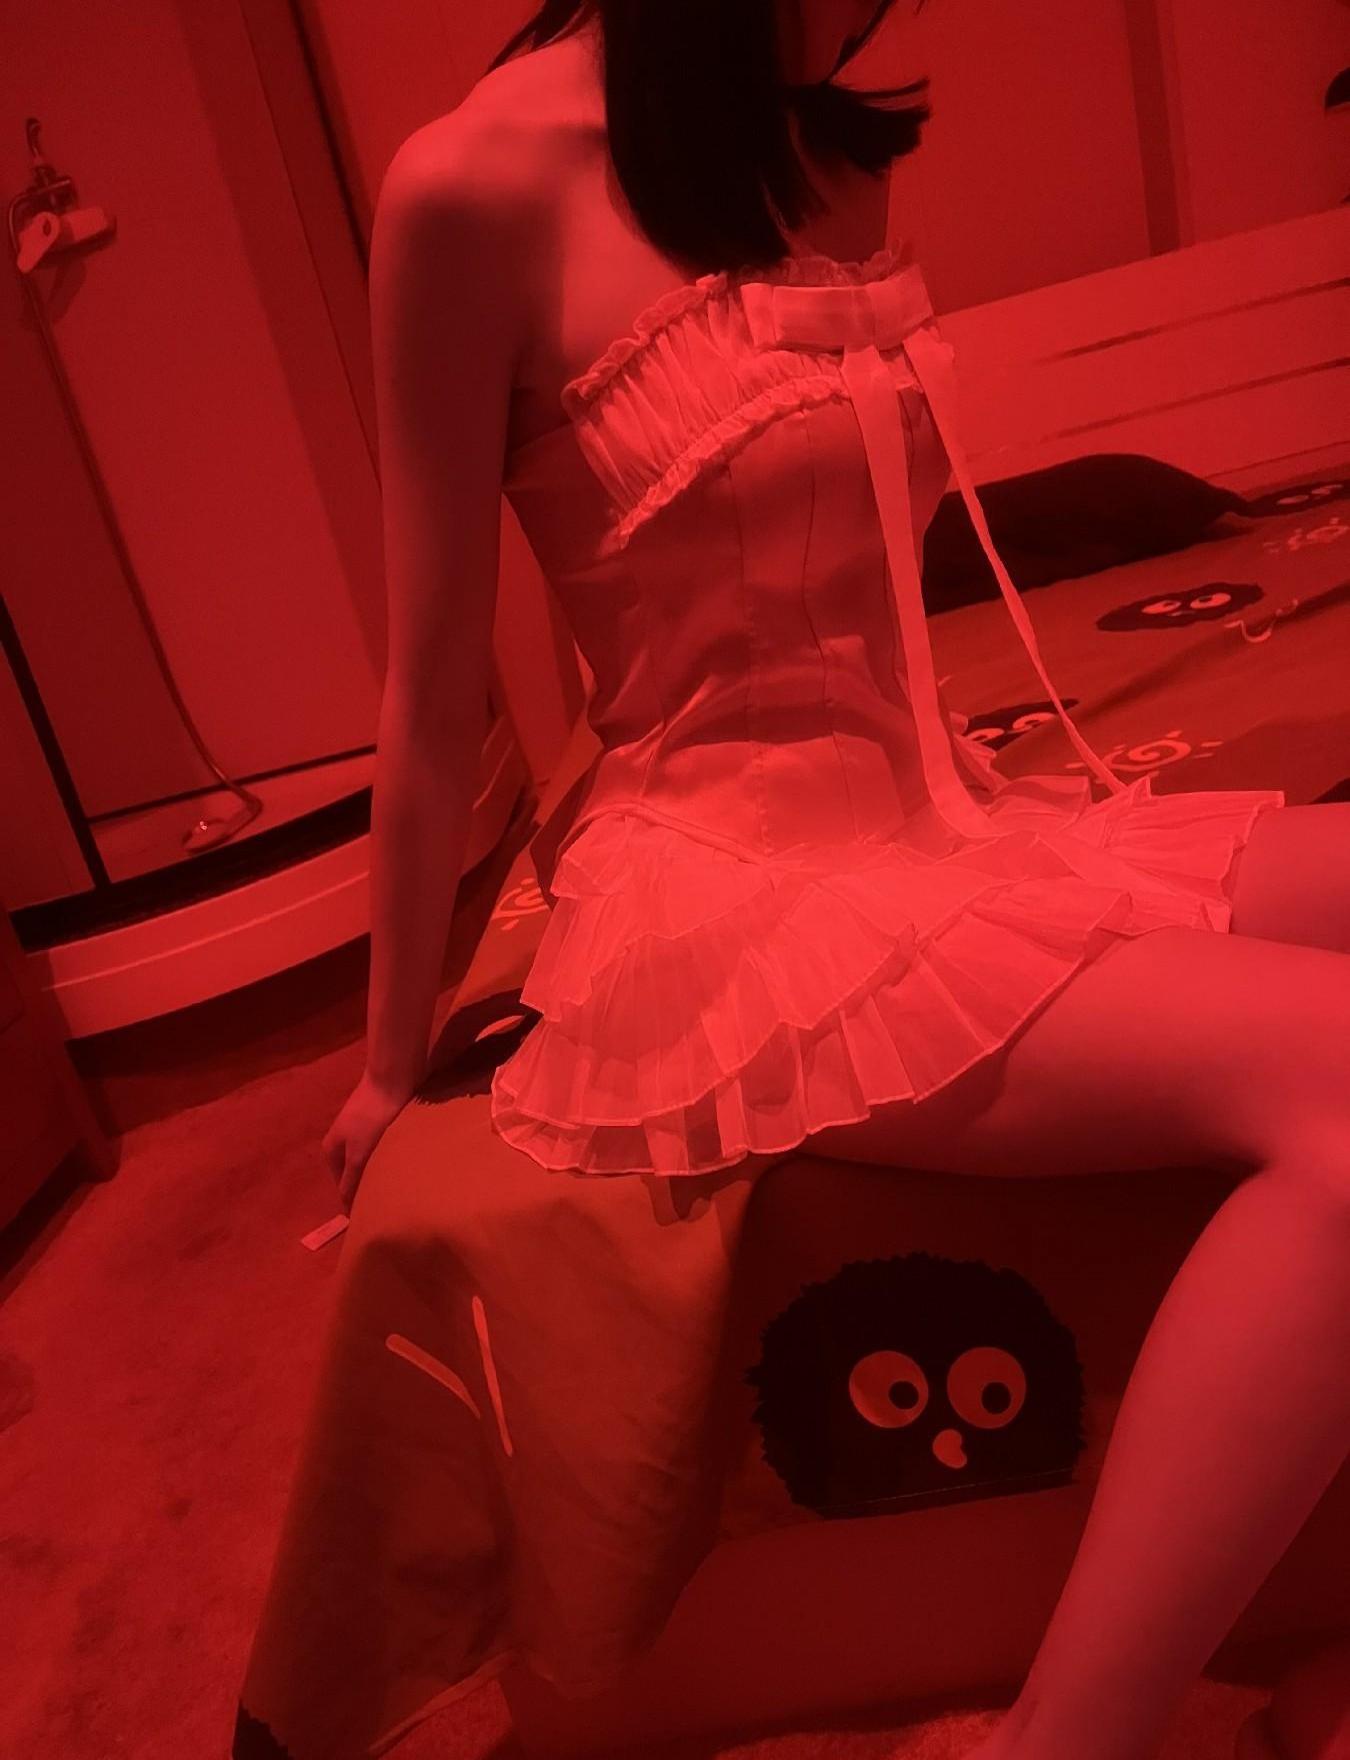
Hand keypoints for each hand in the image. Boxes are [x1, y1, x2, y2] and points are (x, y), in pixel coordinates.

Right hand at [322, 1069, 416, 1212]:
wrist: (393, 1077)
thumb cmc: (372, 1117)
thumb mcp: (359, 1153)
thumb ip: (352, 1179)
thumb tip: (346, 1206)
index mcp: (332, 1150)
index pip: (342, 1186)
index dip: (355, 1200)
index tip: (375, 1216)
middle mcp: (344, 1141)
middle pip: (357, 1172)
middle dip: (372, 1186)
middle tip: (392, 1204)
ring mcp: (363, 1130)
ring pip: (373, 1160)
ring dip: (385, 1171)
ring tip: (403, 1187)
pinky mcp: (382, 1121)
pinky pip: (387, 1147)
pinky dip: (395, 1156)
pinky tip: (409, 1164)